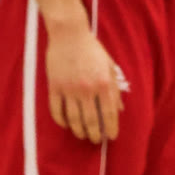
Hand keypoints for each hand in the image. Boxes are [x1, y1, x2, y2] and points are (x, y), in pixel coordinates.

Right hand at [46, 24, 123, 141]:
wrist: (69, 34)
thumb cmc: (92, 49)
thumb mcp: (109, 66)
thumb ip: (115, 88)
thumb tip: (120, 109)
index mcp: (104, 84)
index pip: (109, 113)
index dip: (111, 128)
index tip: (111, 137)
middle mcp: (87, 89)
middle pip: (91, 120)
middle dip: (94, 134)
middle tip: (95, 140)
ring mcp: (69, 89)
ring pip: (74, 119)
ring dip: (79, 130)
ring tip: (82, 135)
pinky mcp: (54, 86)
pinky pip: (56, 110)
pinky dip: (61, 120)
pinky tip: (65, 124)